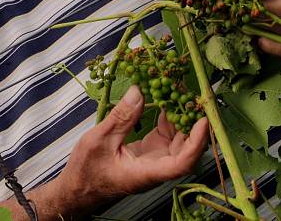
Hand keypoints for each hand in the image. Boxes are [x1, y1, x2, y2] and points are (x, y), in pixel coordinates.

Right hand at [55, 85, 208, 212]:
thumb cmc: (86, 172)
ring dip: (180, 120)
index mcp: (145, 172)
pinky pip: (165, 138)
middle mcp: (155, 169)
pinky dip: (167, 121)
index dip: (196, 142)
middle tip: (192, 98)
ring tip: (177, 95)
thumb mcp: (99, 140)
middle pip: (185, 150)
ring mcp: (153, 162)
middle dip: (192, 124)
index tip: (203, 120)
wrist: (77, 189)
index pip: (182, 163)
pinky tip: (164, 105)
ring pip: (177, 142)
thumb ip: (121, 117)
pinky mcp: (148, 155)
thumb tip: (138, 92)